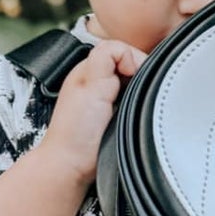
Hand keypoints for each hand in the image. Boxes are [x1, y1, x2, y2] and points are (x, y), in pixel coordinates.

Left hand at [41, 37, 145, 184]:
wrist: (73, 166)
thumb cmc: (75, 130)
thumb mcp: (90, 81)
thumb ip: (108, 55)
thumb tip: (131, 56)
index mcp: (91, 69)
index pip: (124, 49)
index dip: (134, 61)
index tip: (134, 79)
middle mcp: (100, 83)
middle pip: (133, 67)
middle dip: (140, 78)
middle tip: (133, 98)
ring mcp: (110, 102)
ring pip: (138, 86)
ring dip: (141, 96)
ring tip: (131, 110)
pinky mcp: (118, 119)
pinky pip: (138, 105)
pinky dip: (141, 110)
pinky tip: (132, 120)